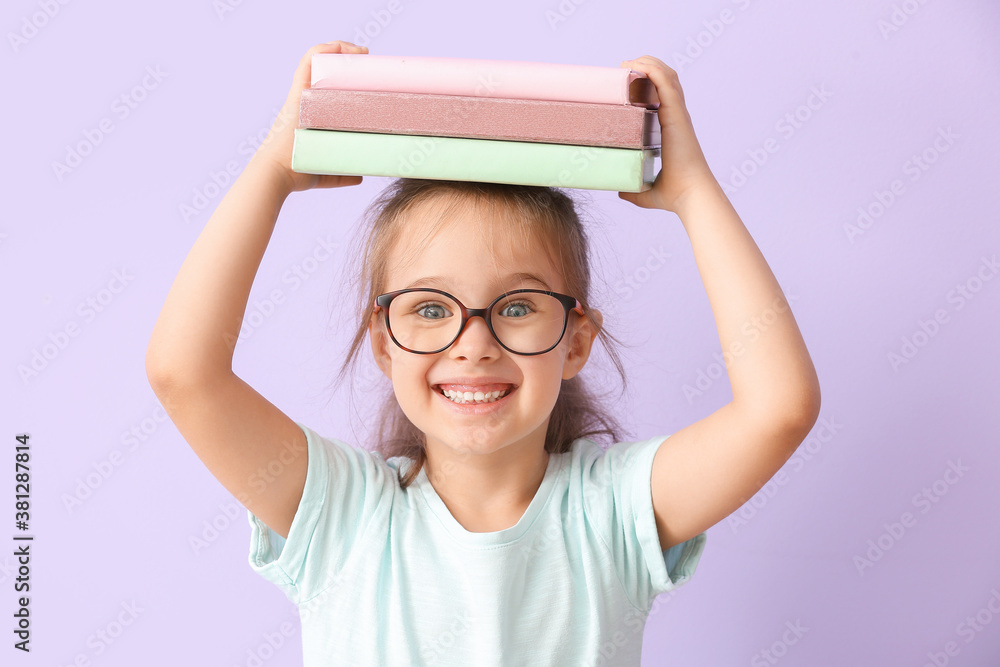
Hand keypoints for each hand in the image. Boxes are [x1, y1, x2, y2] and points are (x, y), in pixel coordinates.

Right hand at [254, 40, 369, 193]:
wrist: (277, 173)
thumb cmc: (298, 173)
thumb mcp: (325, 172)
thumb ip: (343, 174)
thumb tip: (361, 177)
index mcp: (309, 113)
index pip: (325, 86)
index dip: (344, 75)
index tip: (367, 75)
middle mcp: (303, 99)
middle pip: (324, 70)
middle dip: (347, 61)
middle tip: (370, 63)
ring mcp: (300, 94)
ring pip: (318, 61)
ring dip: (340, 50)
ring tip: (362, 53)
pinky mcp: (297, 92)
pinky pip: (309, 61)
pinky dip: (326, 49)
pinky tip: (345, 48)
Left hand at [617, 56, 717, 213]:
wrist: (691, 195)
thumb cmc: (675, 194)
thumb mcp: (648, 192)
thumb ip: (634, 191)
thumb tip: (620, 192)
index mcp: (673, 129)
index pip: (664, 96)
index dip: (649, 82)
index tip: (628, 81)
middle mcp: (677, 117)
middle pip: (666, 79)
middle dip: (647, 67)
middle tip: (624, 68)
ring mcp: (678, 114)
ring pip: (667, 76)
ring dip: (647, 63)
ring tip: (627, 62)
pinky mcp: (676, 115)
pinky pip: (666, 83)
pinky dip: (652, 69)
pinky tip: (636, 64)